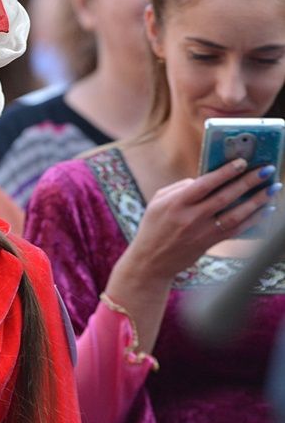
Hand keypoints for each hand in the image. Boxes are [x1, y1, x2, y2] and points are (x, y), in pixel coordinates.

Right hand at [122, 158, 277, 281]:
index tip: (242, 162)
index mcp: (176, 203)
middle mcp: (190, 217)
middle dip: (248, 182)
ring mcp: (201, 232)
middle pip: (225, 196)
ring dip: (257, 200)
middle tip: (266, 170)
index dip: (225, 172)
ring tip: (273, 188)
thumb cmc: (153, 227)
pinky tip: (265, 210)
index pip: (204, 183)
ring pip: (235, 214)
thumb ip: (179, 188)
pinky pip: (236, 230)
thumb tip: (206, 180)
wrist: (151, 260)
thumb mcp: (157, 203)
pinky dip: (253, 219)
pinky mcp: (209, 243)